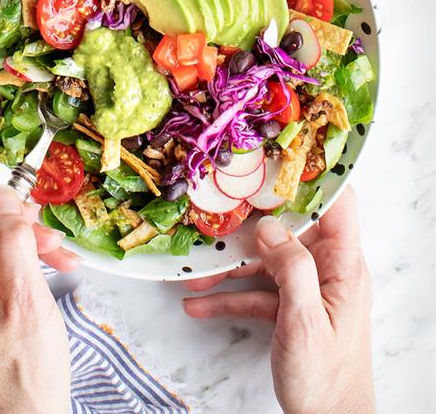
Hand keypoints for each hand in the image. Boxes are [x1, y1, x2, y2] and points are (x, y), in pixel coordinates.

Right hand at [183, 187, 375, 413]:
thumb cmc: (325, 377)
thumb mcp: (304, 320)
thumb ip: (290, 268)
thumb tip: (268, 226)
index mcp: (343, 265)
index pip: (336, 204)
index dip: (312, 177)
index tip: (276, 158)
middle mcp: (327, 269)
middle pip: (288, 230)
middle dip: (249, 224)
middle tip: (215, 210)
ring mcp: (307, 289)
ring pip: (266, 261)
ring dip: (229, 267)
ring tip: (192, 270)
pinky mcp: (290, 310)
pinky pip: (257, 293)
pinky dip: (229, 296)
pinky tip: (197, 303)